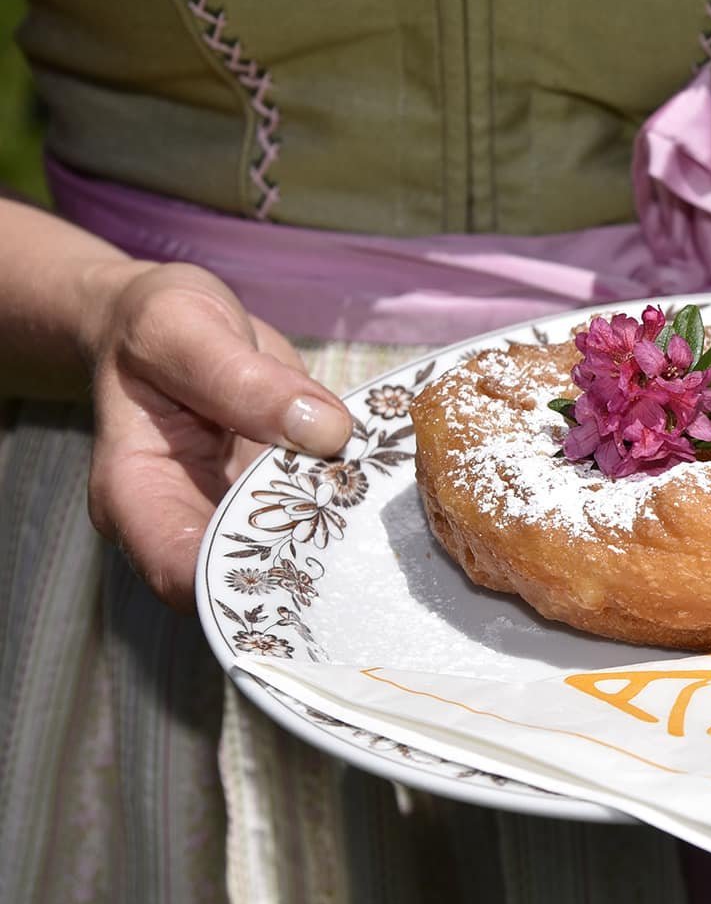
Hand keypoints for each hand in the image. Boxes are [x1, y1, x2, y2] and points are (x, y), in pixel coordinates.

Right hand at [83, 261, 352, 609]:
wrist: (171, 319)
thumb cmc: (154, 323)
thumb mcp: (181, 328)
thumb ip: (241, 379)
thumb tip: (324, 429)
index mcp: (135, 495)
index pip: (180, 572)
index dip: (241, 584)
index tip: (306, 564)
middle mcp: (182, 519)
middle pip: (242, 577)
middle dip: (300, 572)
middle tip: (364, 554)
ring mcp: (233, 511)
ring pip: (286, 554)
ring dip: (334, 545)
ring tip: (383, 530)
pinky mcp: (276, 493)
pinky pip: (313, 515)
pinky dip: (345, 509)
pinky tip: (381, 499)